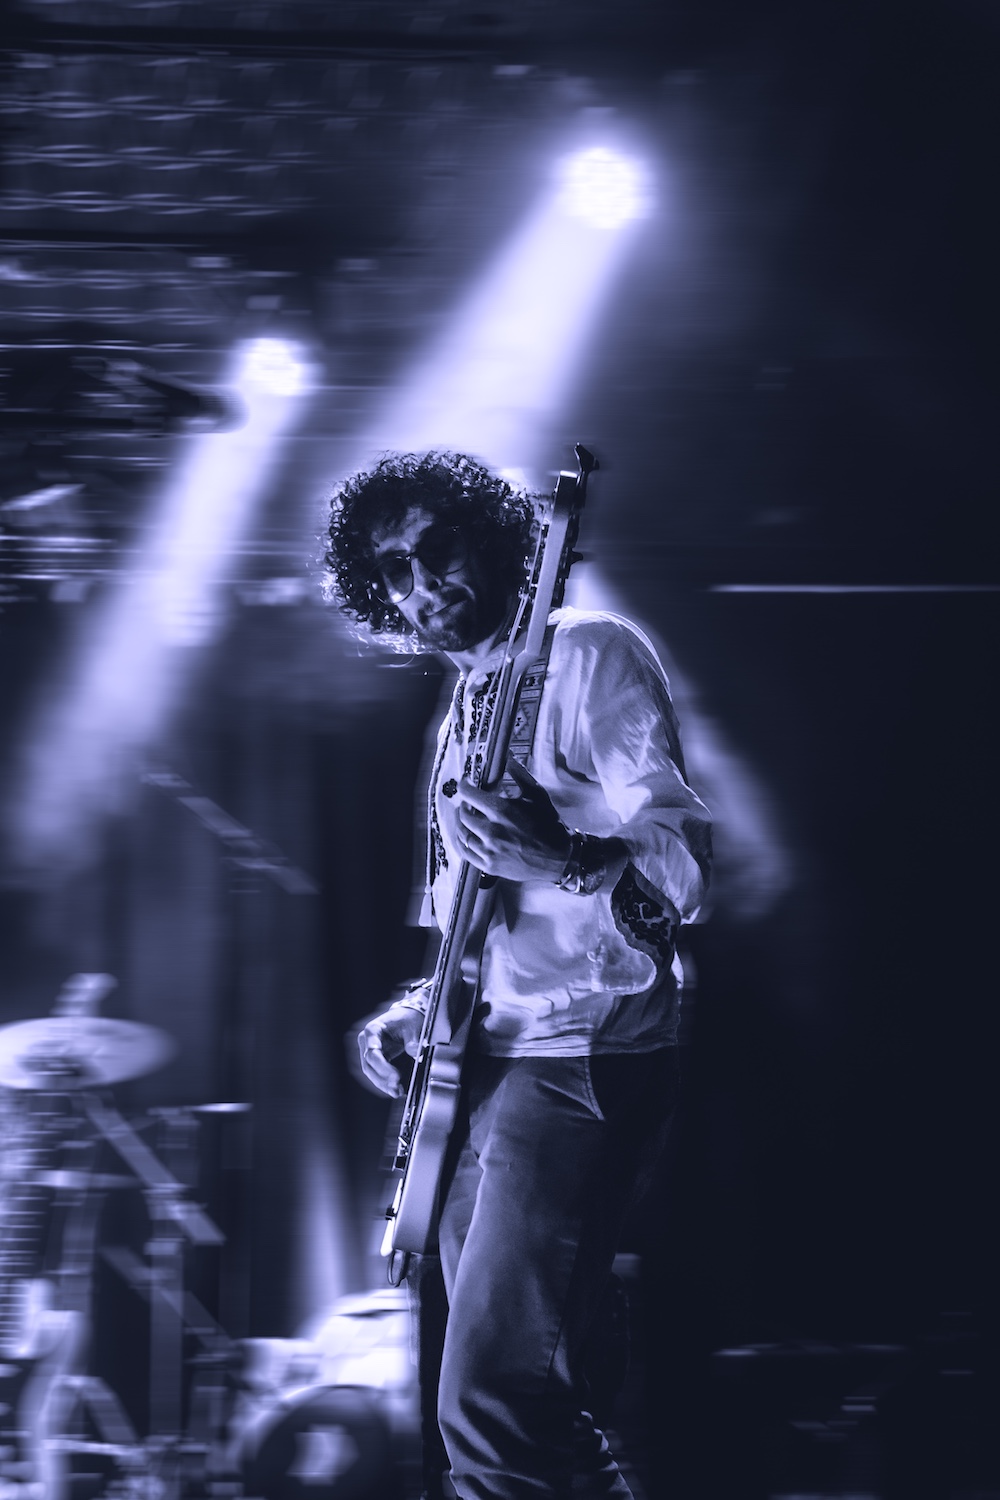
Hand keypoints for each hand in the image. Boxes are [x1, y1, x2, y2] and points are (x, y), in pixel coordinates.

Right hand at [357, 1005, 422, 1096]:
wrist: (407, 1017)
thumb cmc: (407, 1019)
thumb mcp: (413, 1026)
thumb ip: (414, 1039)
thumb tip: (416, 1051)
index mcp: (373, 1030)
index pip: (372, 1052)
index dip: (382, 1066)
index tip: (396, 1076)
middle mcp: (367, 1042)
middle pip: (369, 1065)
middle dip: (383, 1078)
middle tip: (398, 1086)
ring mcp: (369, 1052)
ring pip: (371, 1073)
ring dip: (384, 1084)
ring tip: (398, 1092)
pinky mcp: (376, 1061)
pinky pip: (377, 1075)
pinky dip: (386, 1084)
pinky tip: (397, 1090)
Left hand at [455, 756, 572, 882]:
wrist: (559, 858)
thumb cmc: (549, 825)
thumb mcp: (537, 795)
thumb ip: (519, 774)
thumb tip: (508, 757)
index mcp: (502, 810)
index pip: (469, 793)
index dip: (465, 784)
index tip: (466, 782)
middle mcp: (492, 830)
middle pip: (463, 813)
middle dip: (465, 804)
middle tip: (469, 802)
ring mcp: (489, 850)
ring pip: (462, 833)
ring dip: (461, 822)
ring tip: (467, 818)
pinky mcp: (489, 866)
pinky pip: (465, 852)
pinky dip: (461, 842)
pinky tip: (465, 836)